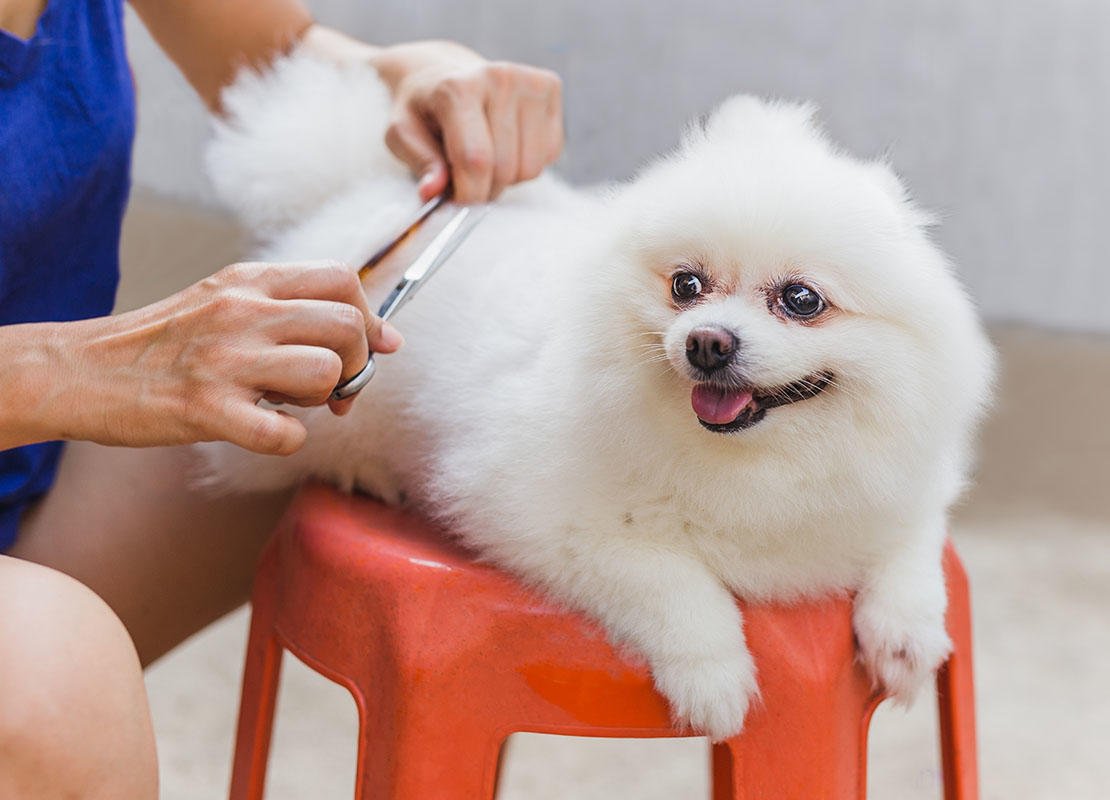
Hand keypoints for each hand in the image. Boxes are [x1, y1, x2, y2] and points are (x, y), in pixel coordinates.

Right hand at [37, 261, 400, 454]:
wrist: (82, 369)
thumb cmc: (166, 342)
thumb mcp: (228, 302)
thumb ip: (299, 311)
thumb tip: (390, 339)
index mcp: (250, 282)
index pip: (343, 279)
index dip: (370, 318)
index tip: (369, 349)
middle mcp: (242, 313)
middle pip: (347, 327)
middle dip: (356, 365)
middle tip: (331, 389)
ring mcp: (224, 360)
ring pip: (324, 374)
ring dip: (320, 400)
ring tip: (286, 403)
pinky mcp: (206, 410)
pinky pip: (285, 434)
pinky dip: (286, 440)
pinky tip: (262, 431)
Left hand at [371, 41, 563, 202]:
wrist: (447, 72)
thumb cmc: (425, 109)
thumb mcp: (403, 134)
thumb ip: (419, 162)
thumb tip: (433, 191)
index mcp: (457, 88)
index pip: (475, 160)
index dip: (469, 195)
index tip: (458, 203)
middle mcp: (498, 77)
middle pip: (505, 169)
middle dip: (486, 188)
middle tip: (468, 176)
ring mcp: (529, 80)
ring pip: (530, 168)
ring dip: (508, 177)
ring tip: (489, 156)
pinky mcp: (550, 86)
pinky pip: (550, 155)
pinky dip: (528, 161)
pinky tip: (510, 142)